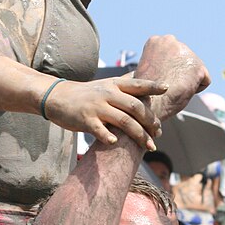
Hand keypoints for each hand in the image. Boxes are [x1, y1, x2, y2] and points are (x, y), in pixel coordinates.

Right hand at [45, 76, 165, 149]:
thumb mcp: (106, 84)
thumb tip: (144, 78)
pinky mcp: (85, 120)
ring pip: (124, 121)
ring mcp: (97, 107)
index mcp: (115, 85)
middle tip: (158, 133)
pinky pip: (100, 130)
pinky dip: (108, 137)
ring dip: (139, 135)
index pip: (138, 84)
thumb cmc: (87, 93)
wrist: (58, 97)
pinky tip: (115, 143)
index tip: (167, 88)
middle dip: (150, 122)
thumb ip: (125, 84)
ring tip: (150, 146)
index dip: (153, 86)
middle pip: (135, 107)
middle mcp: (108, 94)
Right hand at [132, 35, 209, 121]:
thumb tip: (172, 64)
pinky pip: (203, 81)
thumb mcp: (150, 68)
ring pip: (194, 70)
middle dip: (179, 73)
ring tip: (172, 88)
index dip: (166, 71)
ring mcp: (185, 52)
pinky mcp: (198, 67)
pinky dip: (195, 90)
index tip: (158, 78)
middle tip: (167, 85)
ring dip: (187, 81)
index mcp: (156, 41)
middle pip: (185, 60)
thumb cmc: (145, 93)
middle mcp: (171, 41)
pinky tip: (181, 91)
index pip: (173, 55)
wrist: (148, 105)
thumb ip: (162, 61)